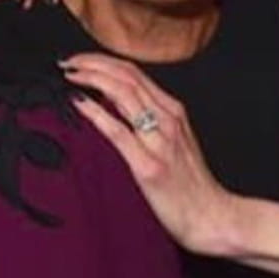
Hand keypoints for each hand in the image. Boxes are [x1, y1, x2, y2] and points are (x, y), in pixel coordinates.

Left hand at [61, 54, 240, 255]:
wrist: (211, 216)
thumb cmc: (191, 186)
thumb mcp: (175, 143)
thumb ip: (150, 121)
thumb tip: (113, 103)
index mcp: (174, 112)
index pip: (134, 73)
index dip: (103, 61)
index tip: (81, 61)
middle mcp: (169, 119)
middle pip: (126, 76)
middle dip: (92, 63)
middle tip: (67, 63)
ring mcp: (160, 141)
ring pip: (123, 94)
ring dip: (91, 79)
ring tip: (69, 76)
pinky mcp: (149, 165)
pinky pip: (118, 131)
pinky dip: (96, 113)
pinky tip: (78, 103)